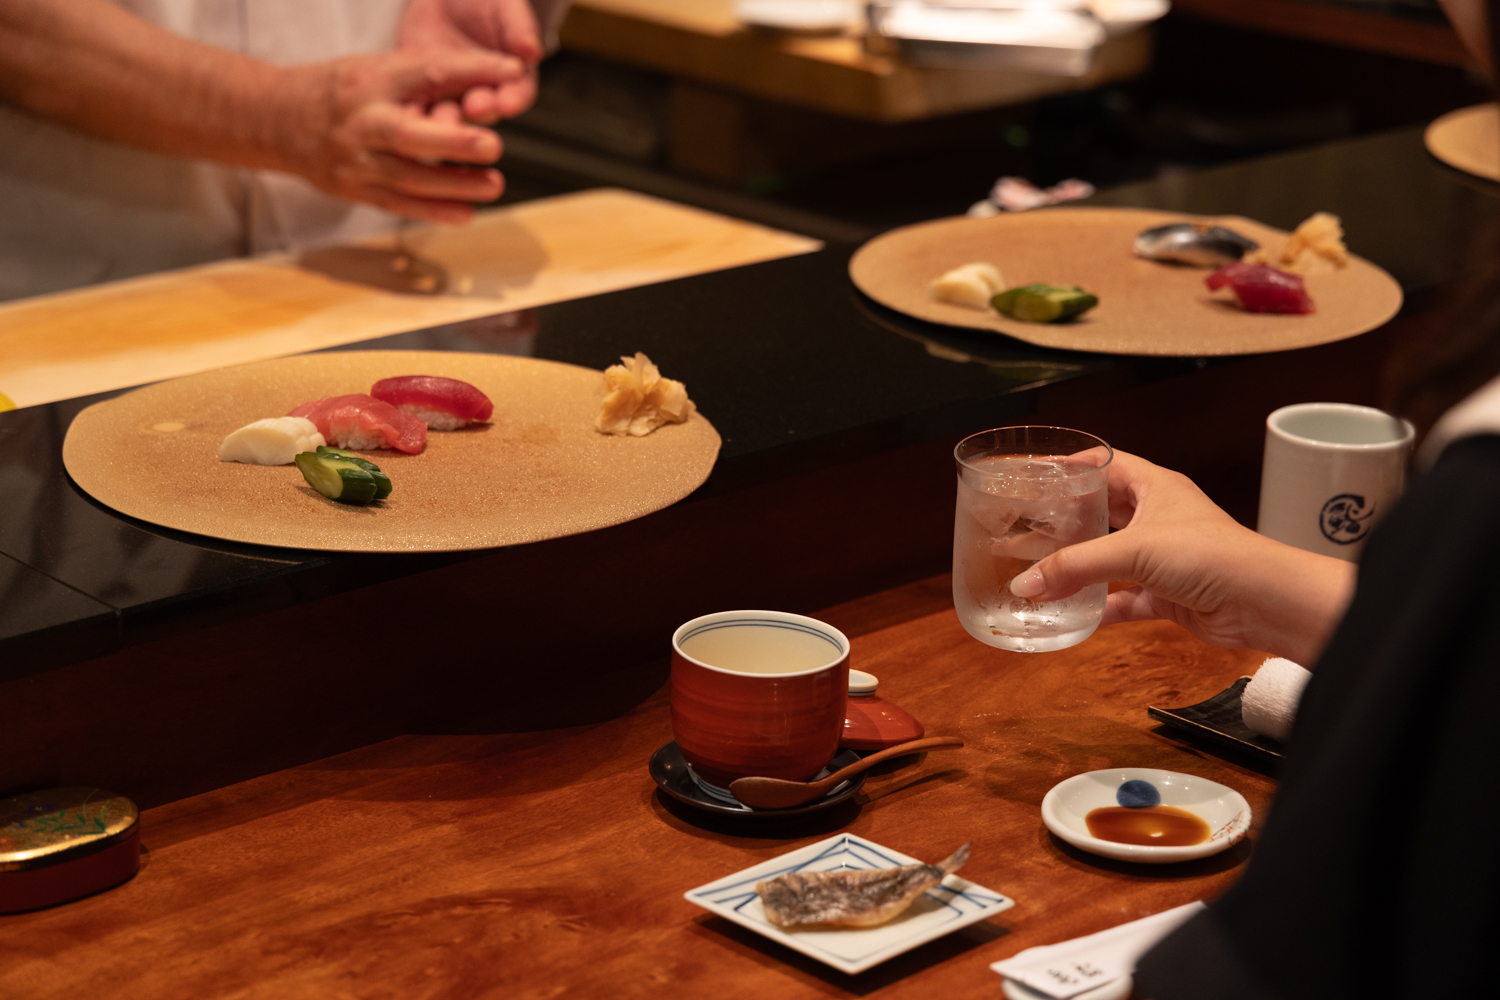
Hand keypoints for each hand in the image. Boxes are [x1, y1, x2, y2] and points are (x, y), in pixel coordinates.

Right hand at [277, 50, 524, 223]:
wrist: (277, 119)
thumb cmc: (342, 90)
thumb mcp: (378, 69)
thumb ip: (429, 78)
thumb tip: (496, 77)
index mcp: (372, 79)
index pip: (426, 71)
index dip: (471, 71)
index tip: (512, 73)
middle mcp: (362, 120)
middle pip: (409, 134)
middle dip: (453, 141)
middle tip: (492, 145)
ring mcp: (355, 160)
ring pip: (408, 177)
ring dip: (454, 184)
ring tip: (494, 185)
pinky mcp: (354, 189)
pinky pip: (398, 204)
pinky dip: (433, 211)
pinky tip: (466, 214)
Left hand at [399, 0, 542, 122]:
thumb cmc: (486, 2)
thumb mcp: (505, 7)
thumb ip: (519, 27)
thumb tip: (533, 51)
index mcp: (513, 79)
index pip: (518, 94)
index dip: (513, 100)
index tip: (508, 104)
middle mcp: (485, 93)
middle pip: (485, 110)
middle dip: (480, 110)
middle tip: (474, 108)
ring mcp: (454, 96)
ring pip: (452, 115)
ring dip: (446, 120)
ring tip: (439, 119)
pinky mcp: (423, 92)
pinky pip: (420, 105)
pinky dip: (415, 111)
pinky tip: (407, 111)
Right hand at [1007, 450, 1355, 664]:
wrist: (1262, 601)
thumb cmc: (1213, 555)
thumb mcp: (1133, 550)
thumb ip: (1074, 567)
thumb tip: (1026, 584)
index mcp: (1155, 487)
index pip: (1106, 465)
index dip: (1072, 467)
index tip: (1037, 475)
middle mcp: (1158, 518)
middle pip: (1103, 513)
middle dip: (1067, 521)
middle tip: (1027, 525)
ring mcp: (1164, 558)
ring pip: (1110, 559)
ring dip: (1079, 568)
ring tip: (1039, 572)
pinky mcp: (1168, 594)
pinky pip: (1124, 599)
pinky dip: (1100, 607)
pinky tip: (1074, 614)